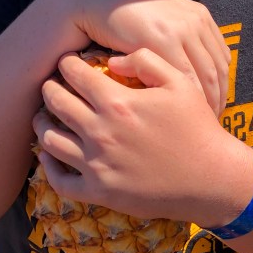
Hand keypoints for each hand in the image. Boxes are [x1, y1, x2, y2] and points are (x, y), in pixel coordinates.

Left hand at [33, 48, 252, 223]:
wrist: (210, 178)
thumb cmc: (196, 127)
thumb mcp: (180, 82)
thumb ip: (146, 61)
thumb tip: (113, 61)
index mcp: (117, 102)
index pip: (75, 75)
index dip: (66, 63)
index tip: (66, 61)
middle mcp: (100, 132)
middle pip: (56, 102)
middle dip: (49, 88)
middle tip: (51, 84)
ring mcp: (96, 165)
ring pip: (49, 139)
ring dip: (42, 123)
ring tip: (45, 116)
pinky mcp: (98, 192)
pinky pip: (58, 180)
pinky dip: (47, 165)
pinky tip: (49, 155)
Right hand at [55, 0, 229, 116]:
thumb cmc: (124, 15)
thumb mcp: (160, 22)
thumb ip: (178, 39)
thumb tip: (191, 71)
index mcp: (198, 16)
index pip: (221, 59)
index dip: (222, 87)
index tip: (216, 108)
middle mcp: (195, 20)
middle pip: (218, 70)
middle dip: (218, 99)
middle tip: (211, 123)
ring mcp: (182, 28)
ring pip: (205, 76)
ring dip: (205, 103)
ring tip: (196, 124)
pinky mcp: (164, 37)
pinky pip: (184, 75)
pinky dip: (186, 97)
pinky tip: (180, 113)